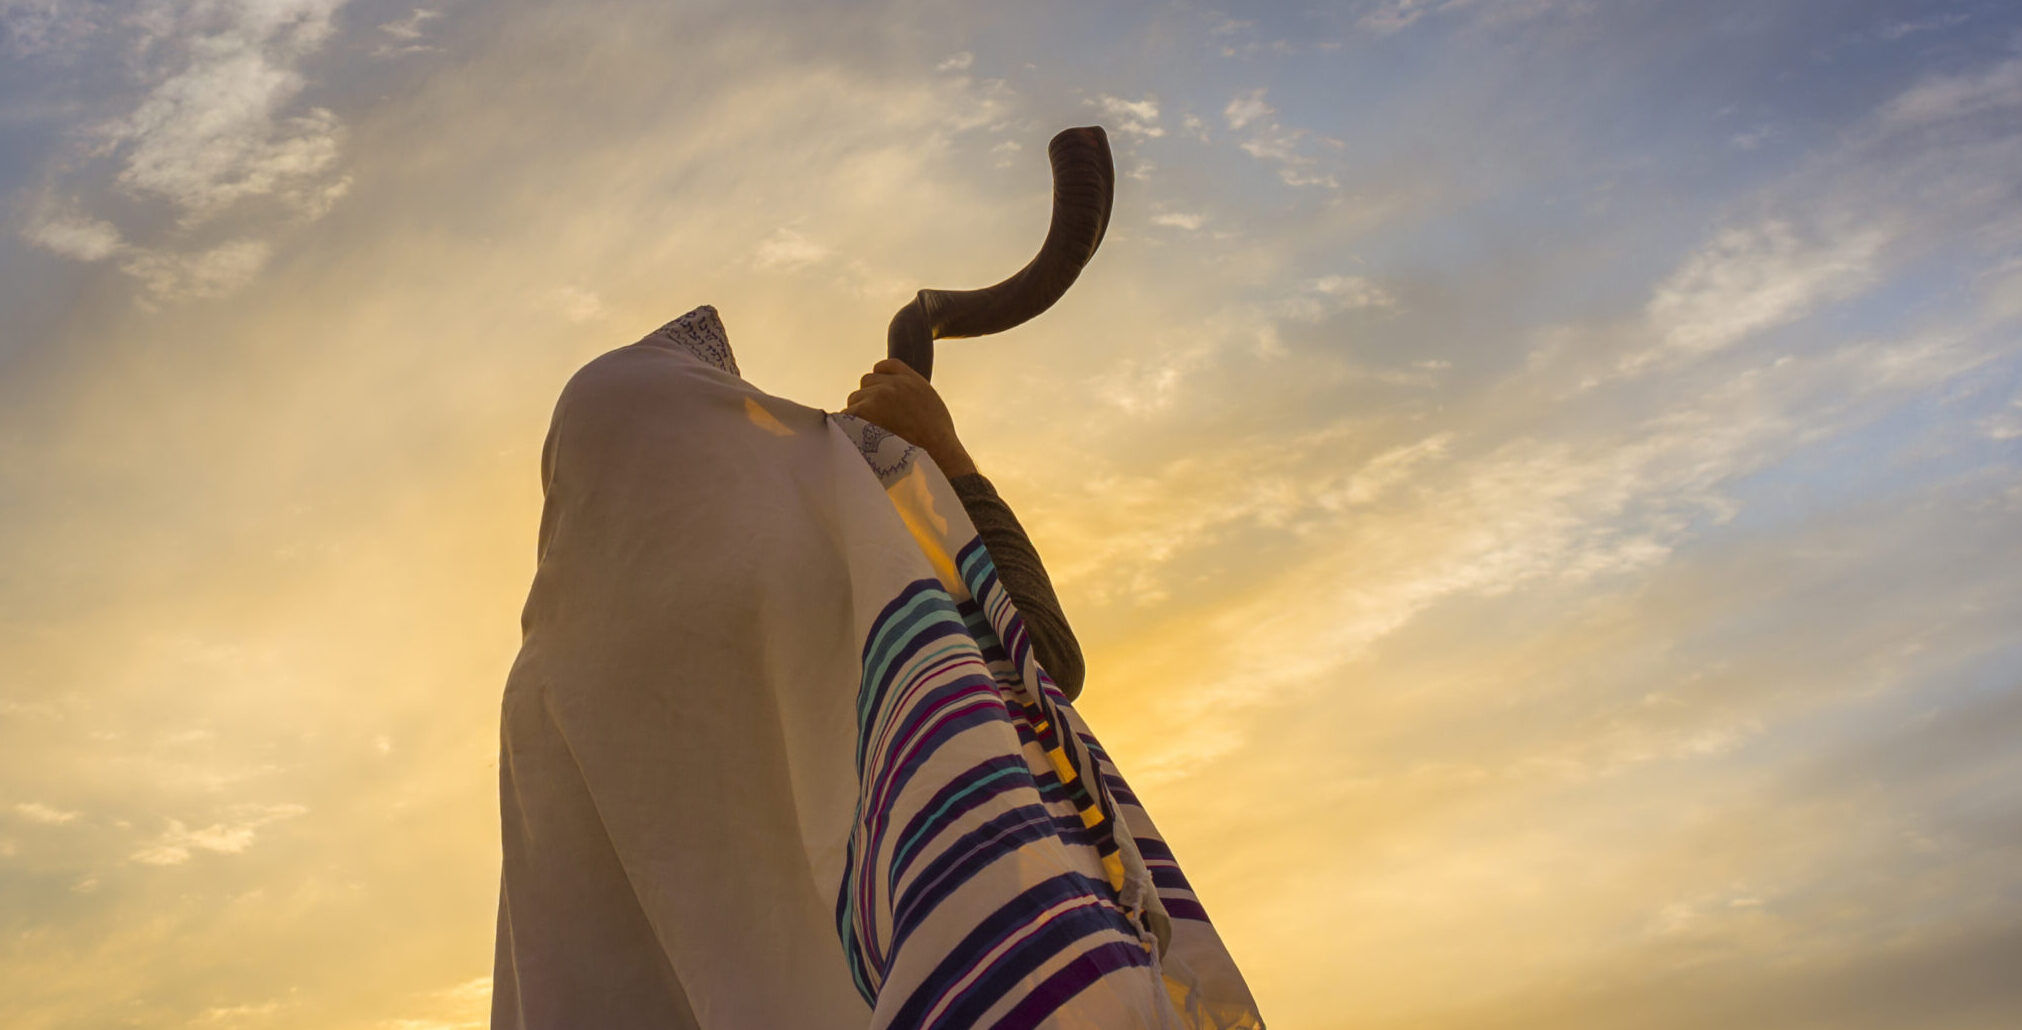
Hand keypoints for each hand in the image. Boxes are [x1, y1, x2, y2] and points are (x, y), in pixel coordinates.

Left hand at [842, 358, 977, 476]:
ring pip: (854, 398)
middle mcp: (893, 384)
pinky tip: (859, 438)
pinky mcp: (864, 410)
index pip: (885, 366)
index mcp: (912, 381)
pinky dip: (847, 427)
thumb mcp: (931, 407)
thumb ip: (912, 396)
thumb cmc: (937, 441)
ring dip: (858, 413)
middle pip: (866, 382)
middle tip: (874, 421)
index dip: (878, 379)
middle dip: (867, 398)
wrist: (936, 454)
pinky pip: (846, 415)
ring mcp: (878, 396)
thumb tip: (899, 403)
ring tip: (870, 434)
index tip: (877, 393)